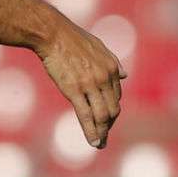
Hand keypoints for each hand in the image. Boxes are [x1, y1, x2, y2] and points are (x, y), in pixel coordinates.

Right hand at [36, 14, 125, 148]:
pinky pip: (86, 115)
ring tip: (100, 143)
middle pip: (113, 108)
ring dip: (102, 132)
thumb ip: (113, 62)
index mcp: (112, 69)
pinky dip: (91, 131)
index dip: (113, 109)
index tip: (108, 119)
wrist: (51, 33)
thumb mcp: (99, 47)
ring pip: (102, 115)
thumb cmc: (72, 39)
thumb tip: (126, 75)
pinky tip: (93, 141)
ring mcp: (91, 85)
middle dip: (110, 124)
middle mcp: (105, 78)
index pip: (116, 96)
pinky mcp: (74, 90)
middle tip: (104, 136)